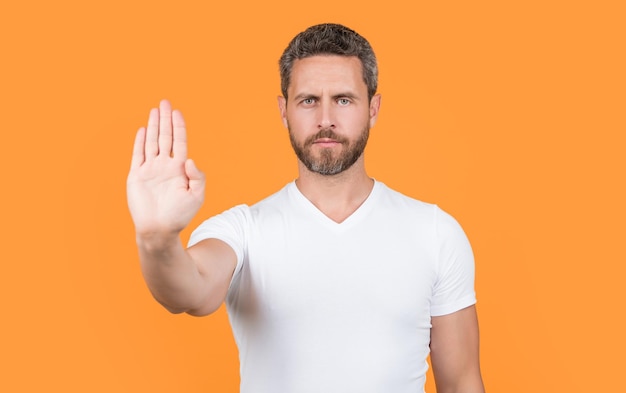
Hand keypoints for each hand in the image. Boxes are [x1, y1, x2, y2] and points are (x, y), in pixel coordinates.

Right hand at [127, 100, 204, 236]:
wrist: (159, 229)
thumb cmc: (180, 215)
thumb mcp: (196, 196)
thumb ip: (197, 177)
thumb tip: (191, 160)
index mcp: (180, 169)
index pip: (180, 142)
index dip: (179, 127)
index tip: (177, 112)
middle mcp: (165, 166)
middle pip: (165, 137)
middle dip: (165, 119)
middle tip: (165, 102)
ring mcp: (150, 170)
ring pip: (151, 142)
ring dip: (153, 126)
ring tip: (155, 110)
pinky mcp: (137, 176)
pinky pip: (137, 155)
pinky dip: (139, 142)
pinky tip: (141, 130)